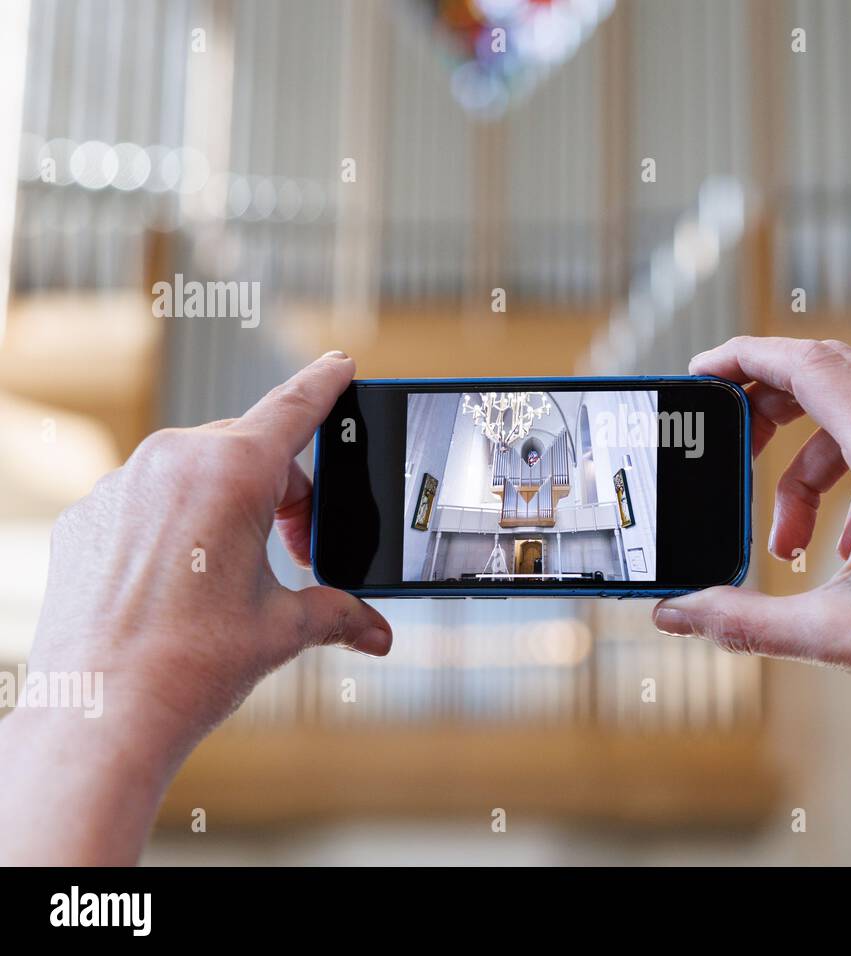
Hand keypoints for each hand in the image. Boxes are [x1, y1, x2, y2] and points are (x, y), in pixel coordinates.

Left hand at [0, 351, 390, 862]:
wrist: (100, 713)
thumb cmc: (191, 665)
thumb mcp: (284, 629)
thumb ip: (339, 612)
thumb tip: (377, 633)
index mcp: (234, 473)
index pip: (294, 409)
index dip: (325, 384)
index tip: (340, 362)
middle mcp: (173, 461)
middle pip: (250, 451)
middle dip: (282, 493)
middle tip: (295, 555)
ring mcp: (122, 485)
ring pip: (196, 471)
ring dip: (227, 507)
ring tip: (232, 576)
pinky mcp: (89, 516)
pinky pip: (147, 499)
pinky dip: (174, 525)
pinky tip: (178, 584)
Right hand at [652, 337, 850, 686]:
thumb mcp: (836, 636)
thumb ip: (742, 620)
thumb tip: (671, 616)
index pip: (810, 367)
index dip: (746, 360)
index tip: (703, 373)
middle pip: (838, 377)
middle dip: (774, 409)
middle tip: (735, 448)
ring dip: (819, 467)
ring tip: (795, 545)